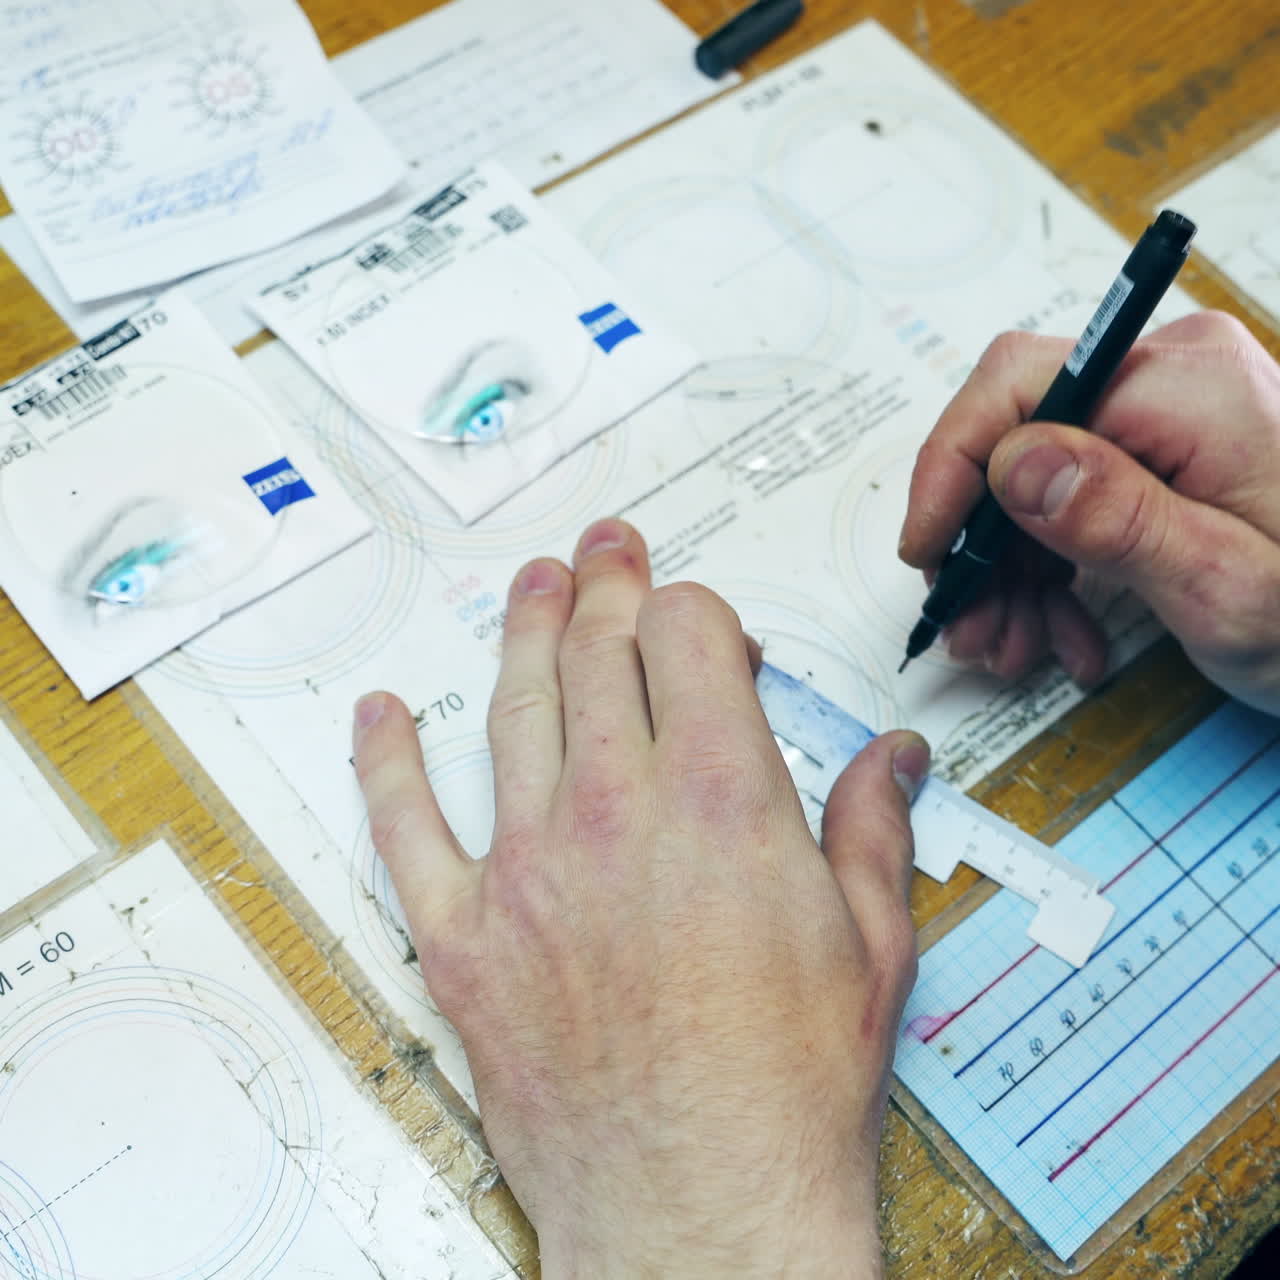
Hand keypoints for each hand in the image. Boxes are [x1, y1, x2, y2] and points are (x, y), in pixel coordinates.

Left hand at [353, 519, 929, 1278]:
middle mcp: (618, 814)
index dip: (698, 612)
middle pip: (600, 654)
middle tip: (605, 554)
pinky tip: (381, 717)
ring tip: (531, 589)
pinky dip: (387, 762)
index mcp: (724, 803)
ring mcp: (529, 870)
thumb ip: (871, 830)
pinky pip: (404, 827)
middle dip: (608, 587)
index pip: (689, 638)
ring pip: (514, 709)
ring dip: (523, 634)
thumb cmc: (786, 1092)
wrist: (701, 1206)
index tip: (703, 625)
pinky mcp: (464, 937)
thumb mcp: (870, 947)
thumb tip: (889, 760)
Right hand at [899, 311, 1279, 714]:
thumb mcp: (1229, 587)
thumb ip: (1120, 520)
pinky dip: (1051, 570)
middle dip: (979, 542)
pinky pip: (1068, 497)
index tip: (927, 553)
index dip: (949, 468)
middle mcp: (1168, 377)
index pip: (1016, 389)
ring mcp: (1163, 411)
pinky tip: (1065, 632)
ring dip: (1009, 572)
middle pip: (1014, 435)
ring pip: (1030, 477)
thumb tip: (1013, 462)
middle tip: (972, 628)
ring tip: (1017, 648)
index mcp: (1185, 387)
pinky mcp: (1160, 449)